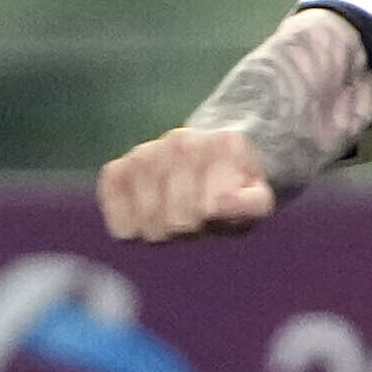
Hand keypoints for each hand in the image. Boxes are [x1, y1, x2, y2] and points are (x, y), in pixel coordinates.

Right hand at [98, 126, 280, 241]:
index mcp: (224, 145)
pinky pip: (113, 205)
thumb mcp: (258, 200)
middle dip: (186, 231)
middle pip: (175, 218)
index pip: (208, 208)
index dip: (212, 224)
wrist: (208, 165)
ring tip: (172, 221)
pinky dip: (125, 225)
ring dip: (159, 231)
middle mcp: (182, 140)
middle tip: (194, 224)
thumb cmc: (236, 191)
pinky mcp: (117, 169)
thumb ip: (249, 204)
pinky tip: (142, 223)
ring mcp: (146, 152)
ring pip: (146, 217)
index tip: (217, 218)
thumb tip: (219, 206)